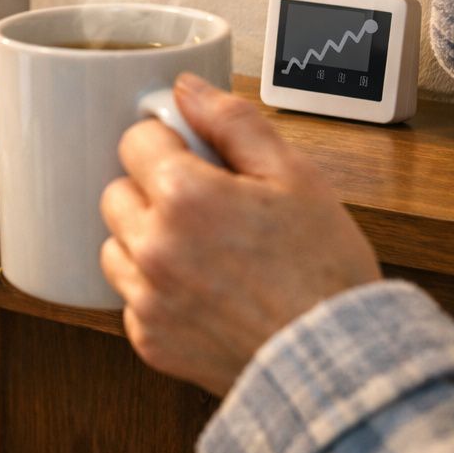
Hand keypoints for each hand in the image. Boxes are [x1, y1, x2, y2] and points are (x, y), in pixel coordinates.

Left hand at [99, 73, 380, 396]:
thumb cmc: (324, 269)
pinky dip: (156, 291)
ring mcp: (147, 298)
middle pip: (117, 192)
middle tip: (208, 206)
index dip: (169, 143)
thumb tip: (185, 89)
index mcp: (185, 196)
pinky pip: (132, 298)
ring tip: (204, 251)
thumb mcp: (294, 175)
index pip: (135, 140)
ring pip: (116, 246)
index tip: (196, 158)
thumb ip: (232, 122)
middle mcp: (154, 247)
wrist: (337, 363)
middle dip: (153, 190)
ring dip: (147, 240)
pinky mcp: (150, 339)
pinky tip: (203, 290)